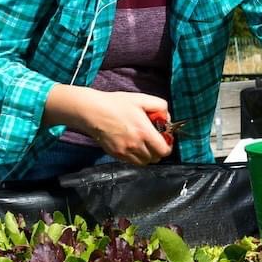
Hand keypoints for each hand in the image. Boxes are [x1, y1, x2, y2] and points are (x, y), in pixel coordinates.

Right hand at [44, 86, 172, 164]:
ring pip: (144, 162)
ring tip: (144, 144)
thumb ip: (160, 106)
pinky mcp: (116, 155)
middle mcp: (136, 145)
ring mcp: (125, 152)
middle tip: (155, 140)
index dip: (168, 146)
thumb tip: (167, 118)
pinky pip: (133, 162)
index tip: (165, 139)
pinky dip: (137, 157)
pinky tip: (134, 146)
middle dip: (158, 150)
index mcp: (144, 132)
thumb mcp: (141, 99)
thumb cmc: (116, 104)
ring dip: (148, 155)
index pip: (164, 150)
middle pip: (156, 158)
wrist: (93, 112)